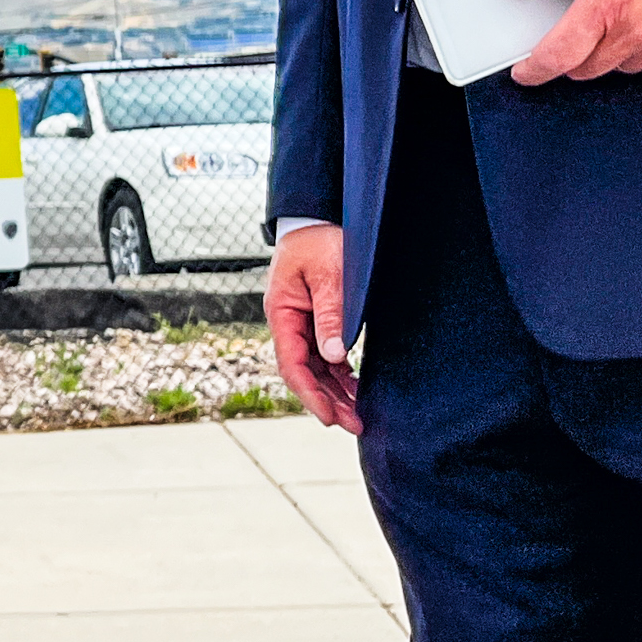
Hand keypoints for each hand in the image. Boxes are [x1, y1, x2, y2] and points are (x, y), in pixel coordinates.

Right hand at [266, 224, 359, 432]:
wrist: (318, 217)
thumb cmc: (320, 239)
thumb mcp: (329, 275)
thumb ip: (331, 314)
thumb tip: (334, 356)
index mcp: (282, 313)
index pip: (292, 364)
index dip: (310, 394)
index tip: (330, 417)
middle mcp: (289, 323)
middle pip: (304, 373)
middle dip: (328, 402)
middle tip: (355, 424)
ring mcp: (302, 323)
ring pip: (316, 368)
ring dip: (336, 392)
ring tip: (359, 415)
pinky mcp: (317, 320)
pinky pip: (326, 355)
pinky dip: (341, 374)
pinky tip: (356, 388)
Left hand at [508, 0, 641, 85]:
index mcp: (612, 3)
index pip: (561, 54)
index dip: (537, 69)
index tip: (527, 73)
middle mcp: (640, 34)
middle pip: (588, 68)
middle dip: (578, 52)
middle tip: (594, 19)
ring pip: (623, 67)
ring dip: (619, 49)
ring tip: (639, 6)